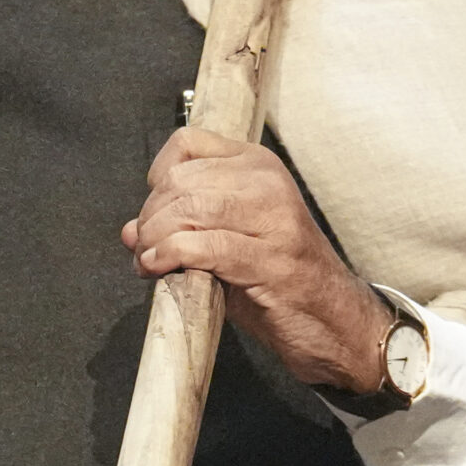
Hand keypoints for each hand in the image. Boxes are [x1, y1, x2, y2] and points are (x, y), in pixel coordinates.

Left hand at [123, 127, 394, 393]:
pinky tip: (159, 268)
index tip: (154, 211)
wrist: (337, 322)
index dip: (158, 176)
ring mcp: (274, 219)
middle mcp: (268, 183)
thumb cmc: (276, 278)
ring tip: (149, 260)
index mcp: (257, 165)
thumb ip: (180, 226)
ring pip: (189, 209)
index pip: (187, 143)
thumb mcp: (225, 238)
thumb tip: (128, 230)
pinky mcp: (271, 258)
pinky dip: (169, 255)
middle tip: (143, 246)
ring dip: (155, 238)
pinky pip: (202, 246)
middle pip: (181, 179)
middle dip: (150, 216)